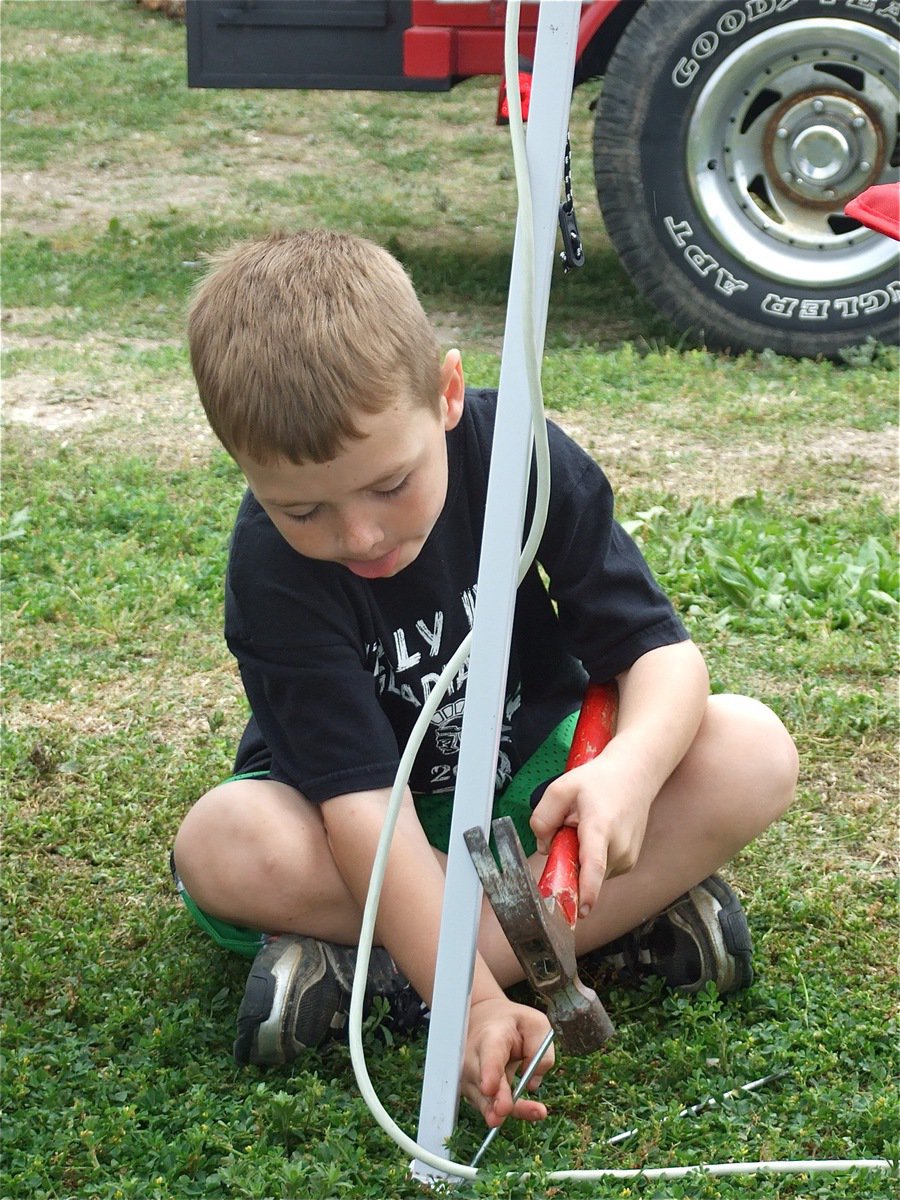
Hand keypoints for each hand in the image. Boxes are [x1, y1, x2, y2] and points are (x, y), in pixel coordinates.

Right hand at [461, 997, 554, 1127]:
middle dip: (495, 1099)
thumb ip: (540, 1051)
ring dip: (502, 1111)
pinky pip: (486, 1107)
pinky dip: (501, 1113)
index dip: (488, 1072)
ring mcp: (469, 1076)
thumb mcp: (536, 1025)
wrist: (487, 1022)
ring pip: (483, 1100)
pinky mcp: (471, 1091)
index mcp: (491, 1036)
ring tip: (533, 1111)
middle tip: (505, 1110)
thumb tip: (532, 1084)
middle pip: (482, 1081)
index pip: (488, 1054)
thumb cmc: (513, 1025)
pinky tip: (522, 1111)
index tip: (489, 1088)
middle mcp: (474, 1057)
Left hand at [530, 753, 653, 915]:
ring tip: (589, 826)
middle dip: (568, 858)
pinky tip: (599, 833)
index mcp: (600, 827)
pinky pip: (601, 870)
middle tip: (571, 827)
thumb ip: (542, 818)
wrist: (636, 774)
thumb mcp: (561, 788)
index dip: (587, 890)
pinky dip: (593, 857)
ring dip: (581, 857)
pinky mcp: (629, 863)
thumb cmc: (601, 780)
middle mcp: (618, 847)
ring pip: (591, 873)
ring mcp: (627, 857)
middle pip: (583, 872)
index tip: (581, 910)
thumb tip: (544, 848)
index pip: (594, 865)